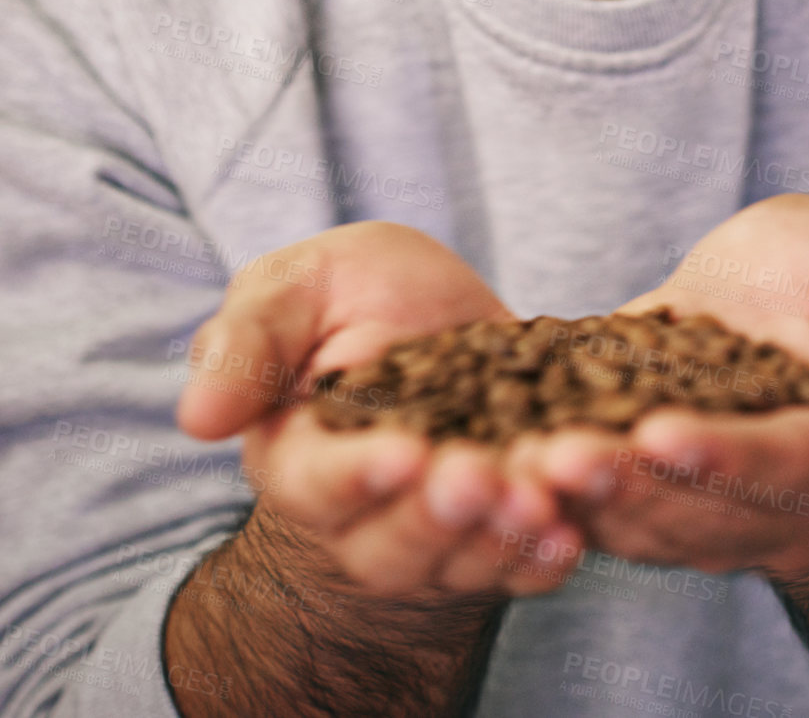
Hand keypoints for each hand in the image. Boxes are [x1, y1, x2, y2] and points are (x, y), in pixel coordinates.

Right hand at [176, 221, 583, 599]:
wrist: (438, 309)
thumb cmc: (352, 293)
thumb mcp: (297, 285)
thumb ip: (248, 342)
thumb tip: (198, 419)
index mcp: (300, 456)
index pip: (317, 485)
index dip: (356, 476)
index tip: (400, 451)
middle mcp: (365, 514)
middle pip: (393, 544)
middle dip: (438, 515)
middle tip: (476, 475)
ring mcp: (437, 533)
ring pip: (462, 560)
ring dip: (501, 536)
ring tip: (539, 498)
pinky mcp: (502, 531)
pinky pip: (523, 563)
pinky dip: (546, 556)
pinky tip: (572, 533)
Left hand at [508, 195, 808, 579]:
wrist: (783, 300)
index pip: (786, 465)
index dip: (727, 458)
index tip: (666, 437)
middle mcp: (773, 503)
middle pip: (697, 505)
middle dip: (627, 485)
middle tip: (560, 459)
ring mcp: (701, 504)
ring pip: (634, 514)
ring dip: (573, 495)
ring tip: (513, 463)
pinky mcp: (639, 484)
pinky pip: (591, 496)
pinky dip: (540, 482)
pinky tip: (485, 454)